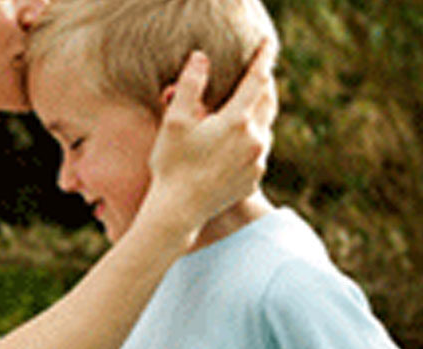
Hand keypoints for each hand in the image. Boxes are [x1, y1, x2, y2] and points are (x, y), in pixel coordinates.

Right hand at [147, 39, 277, 228]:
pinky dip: (252, 141)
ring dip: (257, 116)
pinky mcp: (253, 179)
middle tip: (259, 74)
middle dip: (264, 86)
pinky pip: (259, 152)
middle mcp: (255, 140)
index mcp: (237, 121)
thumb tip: (201, 58)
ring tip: (245, 109)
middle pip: (268, 102)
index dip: (263, 59)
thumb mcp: (175, 120)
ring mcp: (257, 162)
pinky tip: (236, 143)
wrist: (178, 210)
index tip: (267, 46)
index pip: (257, 80)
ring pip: (265, 129)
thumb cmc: (172, 164)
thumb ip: (190, 86)